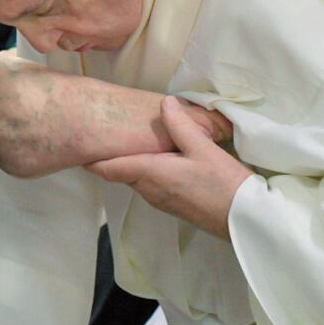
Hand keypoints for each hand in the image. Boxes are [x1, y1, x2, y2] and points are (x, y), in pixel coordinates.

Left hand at [86, 96, 251, 238]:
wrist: (244, 221)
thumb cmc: (223, 184)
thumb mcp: (203, 149)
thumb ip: (180, 126)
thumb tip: (164, 103)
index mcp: (150, 174)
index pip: (110, 168)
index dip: (93, 158)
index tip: (80, 145)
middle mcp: (148, 190)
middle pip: (120, 172)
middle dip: (110, 157)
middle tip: (101, 135)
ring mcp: (160, 200)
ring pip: (135, 178)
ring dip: (128, 164)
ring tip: (124, 141)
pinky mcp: (172, 205)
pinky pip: (148, 185)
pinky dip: (143, 171)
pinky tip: (156, 158)